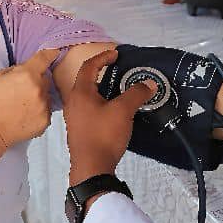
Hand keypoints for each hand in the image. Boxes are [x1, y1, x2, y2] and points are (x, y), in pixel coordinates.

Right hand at [0, 48, 59, 153]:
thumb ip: (17, 70)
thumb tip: (29, 70)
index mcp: (27, 74)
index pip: (44, 58)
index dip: (50, 53)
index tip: (56, 51)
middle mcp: (39, 89)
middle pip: (46, 79)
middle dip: (37, 82)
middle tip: (20, 91)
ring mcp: (44, 106)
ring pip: (47, 96)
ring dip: (38, 97)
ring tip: (21, 106)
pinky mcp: (45, 121)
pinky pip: (46, 111)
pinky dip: (38, 112)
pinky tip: (24, 116)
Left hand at [65, 49, 156, 184]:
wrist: (91, 168)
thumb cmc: (103, 135)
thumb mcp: (123, 111)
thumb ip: (136, 94)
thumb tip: (149, 84)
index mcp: (80, 93)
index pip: (89, 67)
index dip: (102, 57)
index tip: (115, 54)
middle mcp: (74, 103)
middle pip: (86, 81)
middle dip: (101, 73)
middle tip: (118, 70)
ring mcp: (75, 118)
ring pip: (88, 96)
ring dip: (101, 89)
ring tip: (118, 90)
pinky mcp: (79, 130)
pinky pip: (89, 109)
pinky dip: (101, 103)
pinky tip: (114, 111)